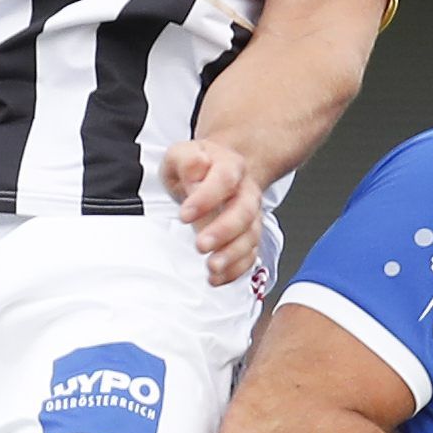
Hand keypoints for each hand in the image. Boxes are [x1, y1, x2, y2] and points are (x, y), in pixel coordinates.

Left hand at [165, 140, 263, 286]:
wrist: (214, 173)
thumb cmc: (195, 167)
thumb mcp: (181, 154)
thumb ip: (186, 159)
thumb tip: (197, 165)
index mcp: (229, 165)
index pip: (224, 179)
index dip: (207, 198)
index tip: (185, 214)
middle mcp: (245, 191)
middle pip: (244, 211)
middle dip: (224, 231)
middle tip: (202, 245)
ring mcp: (250, 215)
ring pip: (251, 236)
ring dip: (233, 254)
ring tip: (212, 267)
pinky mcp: (247, 237)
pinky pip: (250, 255)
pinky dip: (236, 269)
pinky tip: (217, 278)